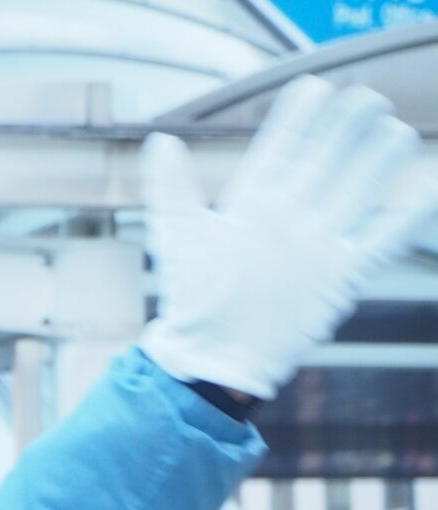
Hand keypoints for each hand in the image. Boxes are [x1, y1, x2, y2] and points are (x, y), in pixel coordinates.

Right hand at [140, 75, 437, 399]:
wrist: (216, 359)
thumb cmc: (193, 297)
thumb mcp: (173, 237)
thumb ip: (170, 186)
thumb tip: (160, 141)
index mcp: (249, 207)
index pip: (281, 147)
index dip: (301, 114)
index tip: (316, 87)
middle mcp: (289, 221)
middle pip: (327, 160)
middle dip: (349, 125)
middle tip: (369, 99)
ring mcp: (319, 249)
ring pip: (359, 190)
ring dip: (382, 158)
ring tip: (397, 131)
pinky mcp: (342, 279)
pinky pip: (384, 242)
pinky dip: (407, 217)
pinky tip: (424, 192)